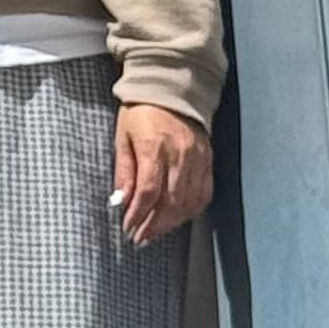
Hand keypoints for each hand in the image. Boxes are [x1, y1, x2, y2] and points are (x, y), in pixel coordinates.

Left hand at [113, 103, 212, 244]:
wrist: (171, 88)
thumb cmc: (140, 112)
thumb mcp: (122, 137)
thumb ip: (124, 171)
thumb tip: (119, 201)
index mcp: (154, 147)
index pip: (148, 192)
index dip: (137, 215)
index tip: (128, 229)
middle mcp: (180, 155)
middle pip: (170, 202)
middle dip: (153, 225)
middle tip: (140, 238)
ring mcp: (198, 158)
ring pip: (188, 202)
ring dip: (171, 222)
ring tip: (156, 232)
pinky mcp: (208, 160)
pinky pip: (204, 193)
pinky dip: (191, 210)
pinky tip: (178, 218)